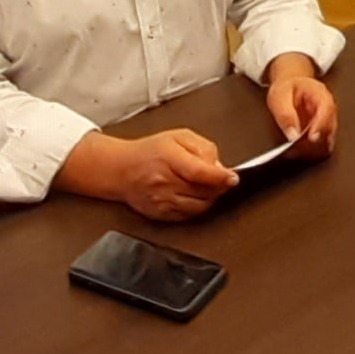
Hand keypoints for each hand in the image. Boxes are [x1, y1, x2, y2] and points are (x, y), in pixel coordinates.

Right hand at [60, 129, 237, 221]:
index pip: (200, 172)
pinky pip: (189, 216)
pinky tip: (193, 195)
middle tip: (221, 179)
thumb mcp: (178, 137)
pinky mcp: (160, 215)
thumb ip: (203, 148)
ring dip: (210, 198)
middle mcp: (164, 182)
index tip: (233, 178)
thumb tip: (219, 166)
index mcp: (168, 158)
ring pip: (199, 207)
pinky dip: (197, 207)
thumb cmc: (150, 151)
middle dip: (218, 187)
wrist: (121, 170)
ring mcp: (161, 201)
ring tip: (207, 186)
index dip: (220, 177)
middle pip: (203, 192)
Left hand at [264, 54, 338, 158]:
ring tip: (294, 152)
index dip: (321, 125)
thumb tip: (293, 135)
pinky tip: (298, 152)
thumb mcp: (280, 97)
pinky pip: (321, 144)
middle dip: (315, 142)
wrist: (290, 85)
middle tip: (297, 149)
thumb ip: (286, 115)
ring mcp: (327, 121)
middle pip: (330, 128)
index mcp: (320, 94)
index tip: (312, 138)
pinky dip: (311, 150)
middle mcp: (328, 109)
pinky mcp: (322, 131)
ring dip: (313, 149)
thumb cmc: (286, 88)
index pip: (327, 110)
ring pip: (327, 140)